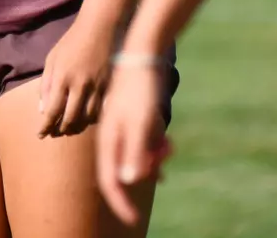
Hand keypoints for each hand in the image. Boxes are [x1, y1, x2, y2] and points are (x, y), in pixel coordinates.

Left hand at [37, 18, 115, 136]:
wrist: (100, 27)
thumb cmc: (72, 42)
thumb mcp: (52, 59)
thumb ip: (46, 84)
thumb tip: (42, 110)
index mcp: (62, 77)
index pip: (52, 111)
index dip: (46, 126)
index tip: (41, 134)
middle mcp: (80, 85)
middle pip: (70, 119)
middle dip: (62, 130)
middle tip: (56, 133)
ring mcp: (97, 87)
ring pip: (88, 118)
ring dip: (78, 127)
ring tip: (71, 128)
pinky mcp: (110, 86)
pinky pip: (102, 110)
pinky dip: (93, 118)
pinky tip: (87, 118)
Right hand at [96, 61, 173, 225]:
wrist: (143, 56)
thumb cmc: (140, 91)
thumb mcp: (142, 124)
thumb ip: (135, 152)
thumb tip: (129, 181)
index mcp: (108, 141)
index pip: (110, 181)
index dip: (121, 202)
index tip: (133, 219)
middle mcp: (111, 138)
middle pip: (125, 171)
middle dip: (145, 172)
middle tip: (164, 166)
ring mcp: (121, 130)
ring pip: (136, 157)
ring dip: (153, 158)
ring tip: (168, 144)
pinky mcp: (131, 123)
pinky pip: (142, 145)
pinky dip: (154, 148)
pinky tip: (166, 145)